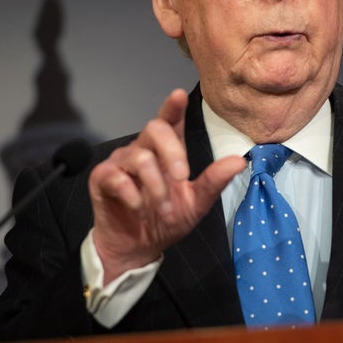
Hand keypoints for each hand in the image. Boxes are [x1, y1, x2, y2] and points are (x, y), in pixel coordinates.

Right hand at [88, 89, 245, 283]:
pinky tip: (140, 209)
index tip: (178, 95)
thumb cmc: (167, 219)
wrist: (139, 247)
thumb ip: (215, 181)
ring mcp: (120, 162)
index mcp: (166, 151)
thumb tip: (240, 160)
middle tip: (182, 177)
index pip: (169, 121)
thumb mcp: (197, 202)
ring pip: (140, 158)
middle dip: (172, 152)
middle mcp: (142, 149)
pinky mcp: (102, 178)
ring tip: (163, 207)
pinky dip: (134, 196)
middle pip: (154, 129)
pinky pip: (117, 178)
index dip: (173, 107)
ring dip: (156, 186)